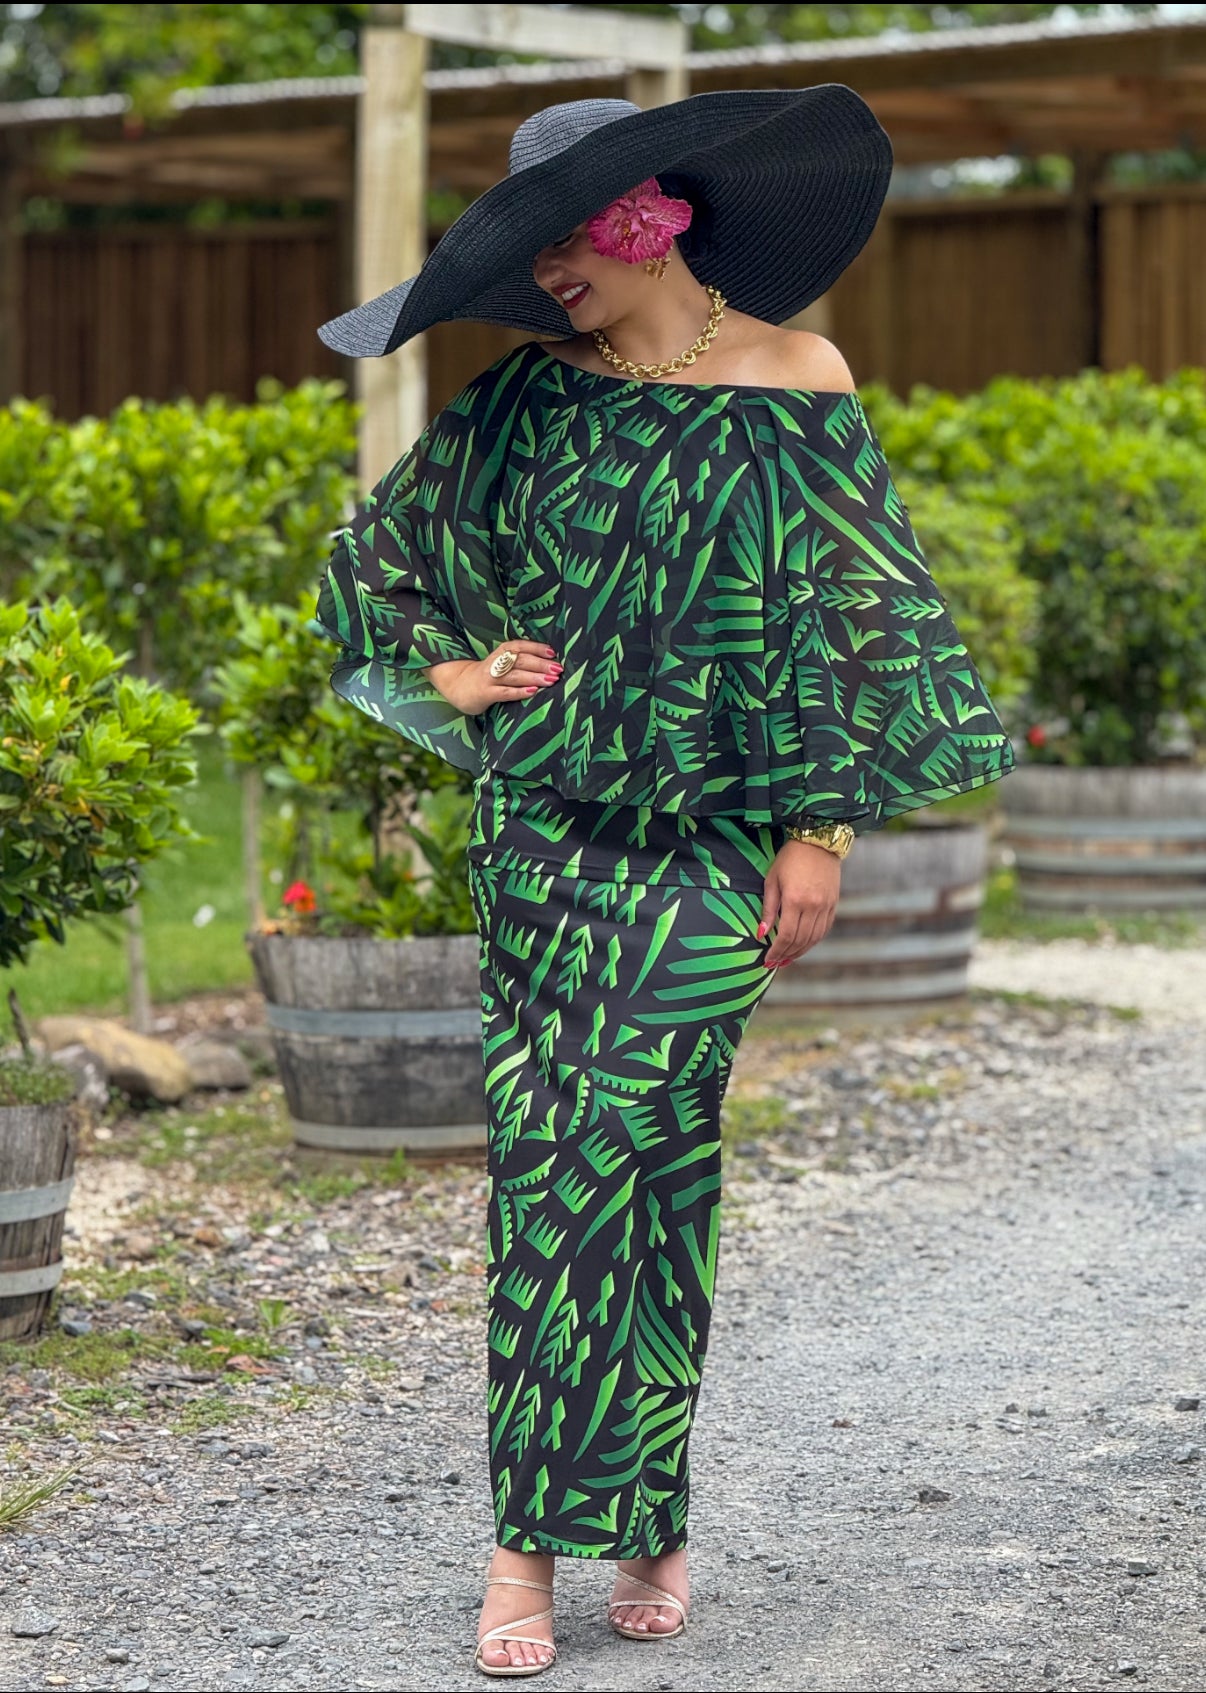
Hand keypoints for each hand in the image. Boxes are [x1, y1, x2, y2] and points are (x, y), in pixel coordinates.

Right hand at [427, 642, 561, 714]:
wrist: (458, 686)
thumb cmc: (488, 675)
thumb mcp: (501, 663)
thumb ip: (520, 661)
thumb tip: (549, 663)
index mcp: (501, 652)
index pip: (520, 646)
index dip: (536, 648)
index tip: (553, 653)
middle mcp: (495, 663)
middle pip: (520, 660)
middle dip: (541, 664)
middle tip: (558, 669)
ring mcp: (490, 678)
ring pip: (514, 676)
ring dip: (534, 677)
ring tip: (551, 680)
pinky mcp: (485, 693)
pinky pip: (504, 692)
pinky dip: (519, 691)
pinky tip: (533, 692)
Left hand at [758, 841, 840, 967]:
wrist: (818, 841)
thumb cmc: (790, 858)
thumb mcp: (772, 880)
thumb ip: (768, 908)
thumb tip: (762, 934)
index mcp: (795, 900)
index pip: (786, 935)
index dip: (776, 951)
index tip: (768, 960)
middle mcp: (813, 906)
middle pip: (800, 941)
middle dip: (786, 955)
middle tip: (775, 964)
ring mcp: (826, 906)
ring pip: (814, 938)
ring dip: (800, 952)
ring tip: (788, 959)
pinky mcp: (833, 904)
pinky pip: (824, 929)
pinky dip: (814, 941)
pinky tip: (804, 945)